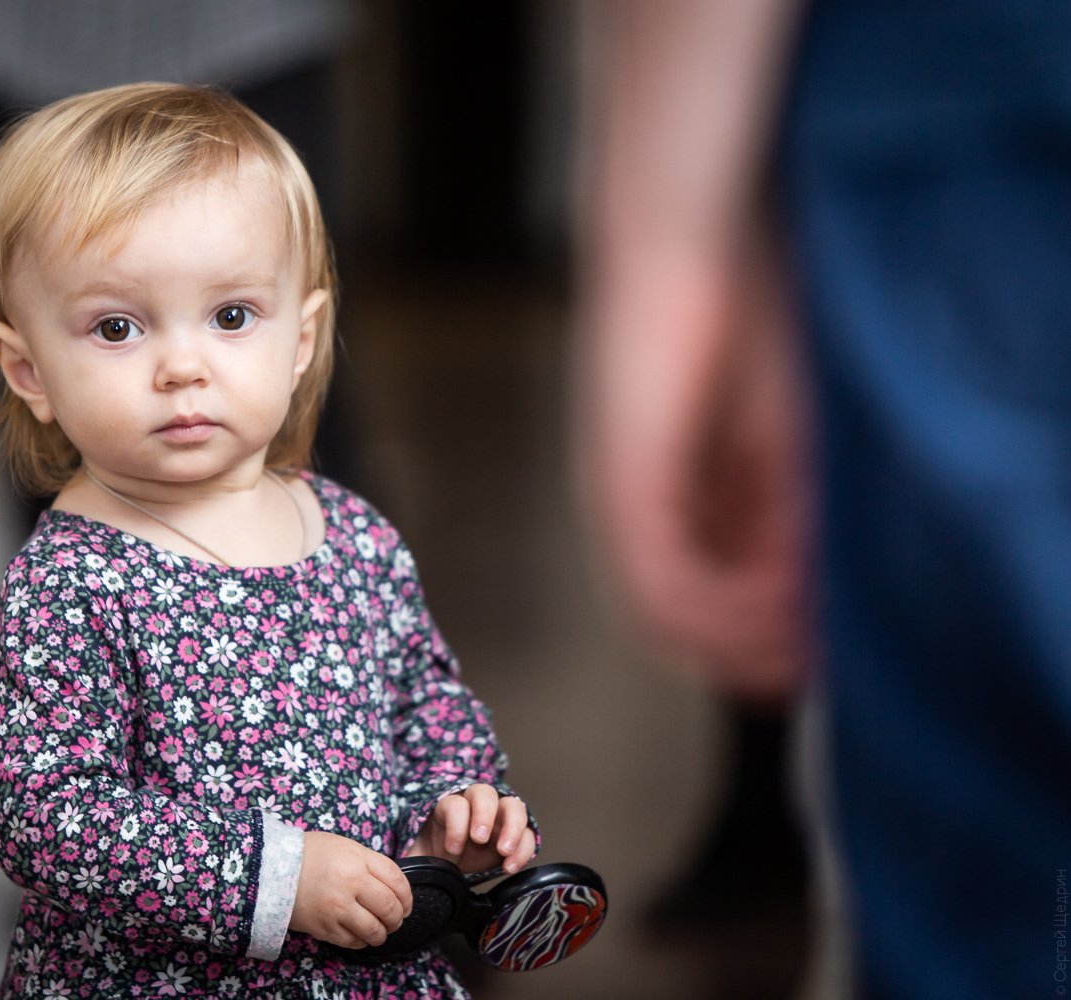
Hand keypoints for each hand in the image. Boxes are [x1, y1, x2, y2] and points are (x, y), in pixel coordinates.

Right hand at [290, 831, 412, 948]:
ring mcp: (337, 908)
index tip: (406, 903)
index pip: (397, 880)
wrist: (271, 868)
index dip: (407, 896)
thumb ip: (369, 863)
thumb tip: (393, 887)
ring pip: (375, 930)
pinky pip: (354, 942)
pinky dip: (363, 940)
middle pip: (390, 908)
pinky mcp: (324, 928)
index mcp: (356, 859)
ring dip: (383, 933)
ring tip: (380, 929)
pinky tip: (360, 933)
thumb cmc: (309, 854)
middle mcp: (350, 883)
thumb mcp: (344, 846)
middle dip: (398, 917)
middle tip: (396, 919)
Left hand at [404, 783, 535, 874]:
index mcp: (448, 807)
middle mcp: (475, 805)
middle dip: (483, 814)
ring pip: (512, 805)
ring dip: (511, 827)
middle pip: (484, 793)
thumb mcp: (420, 856)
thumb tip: (396, 875)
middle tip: (479, 839)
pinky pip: (528, 833)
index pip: (454, 804)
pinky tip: (511, 867)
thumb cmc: (434, 855)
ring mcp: (499, 817)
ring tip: (503, 853)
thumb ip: (411, 861)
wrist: (452, 864)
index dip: (455, 824)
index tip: (451, 849)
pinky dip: (524, 848)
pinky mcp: (516, 834)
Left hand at [584, 231, 810, 699]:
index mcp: (687, 503)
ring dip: (747, 640)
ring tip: (807, 640)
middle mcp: (647, 516)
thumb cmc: (735, 316)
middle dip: (761, 652)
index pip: (722, 601)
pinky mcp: (625, 489)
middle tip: (821, 666)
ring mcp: (630, 507)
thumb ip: (796, 510)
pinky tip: (776, 603)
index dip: (776, 638)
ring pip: (676, 618)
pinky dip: (723, 608)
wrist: (684, 242)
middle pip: (696, 624)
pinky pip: (662, 581)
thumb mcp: (789, 432)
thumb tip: (822, 591)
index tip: (829, 656)